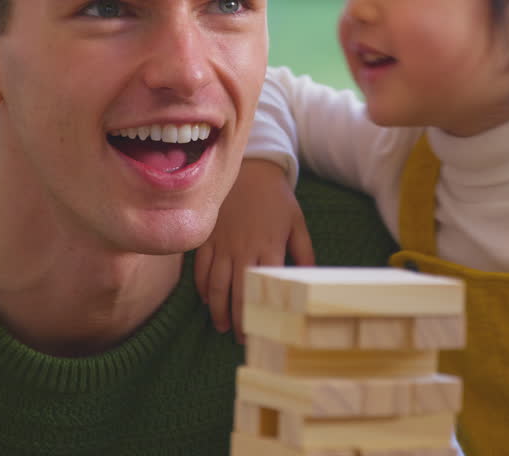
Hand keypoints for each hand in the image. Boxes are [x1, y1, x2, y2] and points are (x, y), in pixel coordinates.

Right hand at [194, 159, 314, 340]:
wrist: (252, 169)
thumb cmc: (277, 199)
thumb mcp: (297, 223)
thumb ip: (304, 253)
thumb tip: (308, 280)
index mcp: (269, 248)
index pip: (263, 290)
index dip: (260, 313)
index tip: (261, 331)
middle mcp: (244, 249)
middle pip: (237, 293)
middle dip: (238, 319)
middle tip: (241, 338)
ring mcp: (223, 244)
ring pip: (216, 284)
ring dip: (217, 308)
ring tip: (222, 325)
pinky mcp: (208, 237)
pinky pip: (200, 267)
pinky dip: (201, 285)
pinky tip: (206, 298)